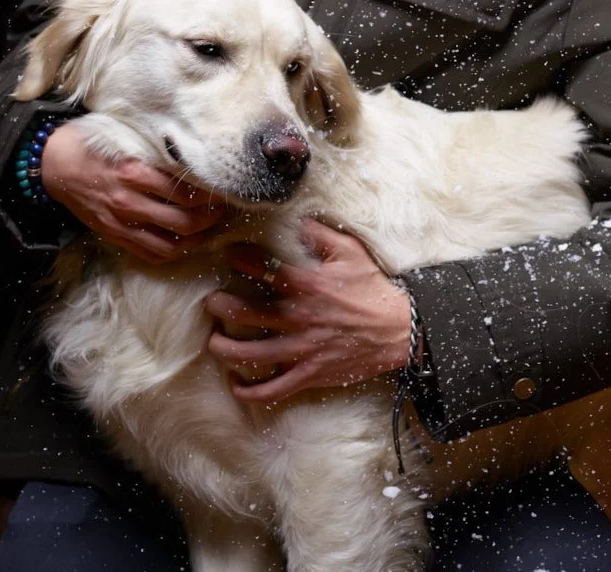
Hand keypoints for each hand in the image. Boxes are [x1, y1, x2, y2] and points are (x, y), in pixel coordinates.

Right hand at [40, 120, 225, 262]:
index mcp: (134, 173)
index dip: (209, 194)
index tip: (222, 188)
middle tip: (222, 209)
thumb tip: (195, 157)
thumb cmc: (94, 145)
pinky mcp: (114, 235)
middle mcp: (129, 201)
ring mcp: (121, 223)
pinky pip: (150, 254)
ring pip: (170, 243)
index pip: (184, 191)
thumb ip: (157, 151)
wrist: (55, 165)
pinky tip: (185, 242)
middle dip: (210, 218)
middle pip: (184, 221)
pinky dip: (172, 252)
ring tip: (209, 228)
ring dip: (196, 239)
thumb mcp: (126, 139)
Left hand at [204, 218, 411, 403]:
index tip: (229, 256)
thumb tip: (297, 220)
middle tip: (213, 302)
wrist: (397, 330)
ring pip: (249, 354)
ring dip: (224, 348)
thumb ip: (320, 233)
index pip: (262, 268)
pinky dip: (249, 390)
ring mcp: (302, 350)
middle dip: (220, 307)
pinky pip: (272, 389)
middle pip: (245, 314)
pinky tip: (236, 382)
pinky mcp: (309, 375)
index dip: (240, 259)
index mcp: (307, 285)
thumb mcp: (350, 251)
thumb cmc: (372, 288)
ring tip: (215, 341)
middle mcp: (299, 318)